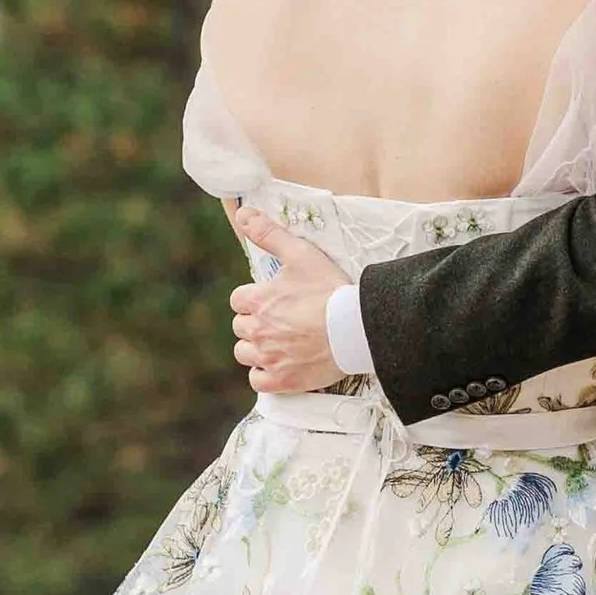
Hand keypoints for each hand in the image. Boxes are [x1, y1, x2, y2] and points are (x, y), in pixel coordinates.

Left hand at [228, 206, 345, 395]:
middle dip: (255, 323)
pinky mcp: (282, 380)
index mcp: (259, 300)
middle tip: (280, 320)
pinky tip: (279, 364)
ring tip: (279, 342)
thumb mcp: (300, 253)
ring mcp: (269, 357)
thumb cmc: (331, 290)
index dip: (254, 298)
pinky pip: (257, 381)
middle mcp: (258, 330)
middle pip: (240, 327)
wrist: (357, 328)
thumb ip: (268, 233)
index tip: (271, 300)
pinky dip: (264, 374)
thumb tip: (242, 214)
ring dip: (256, 348)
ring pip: (245, 353)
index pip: (238, 300)